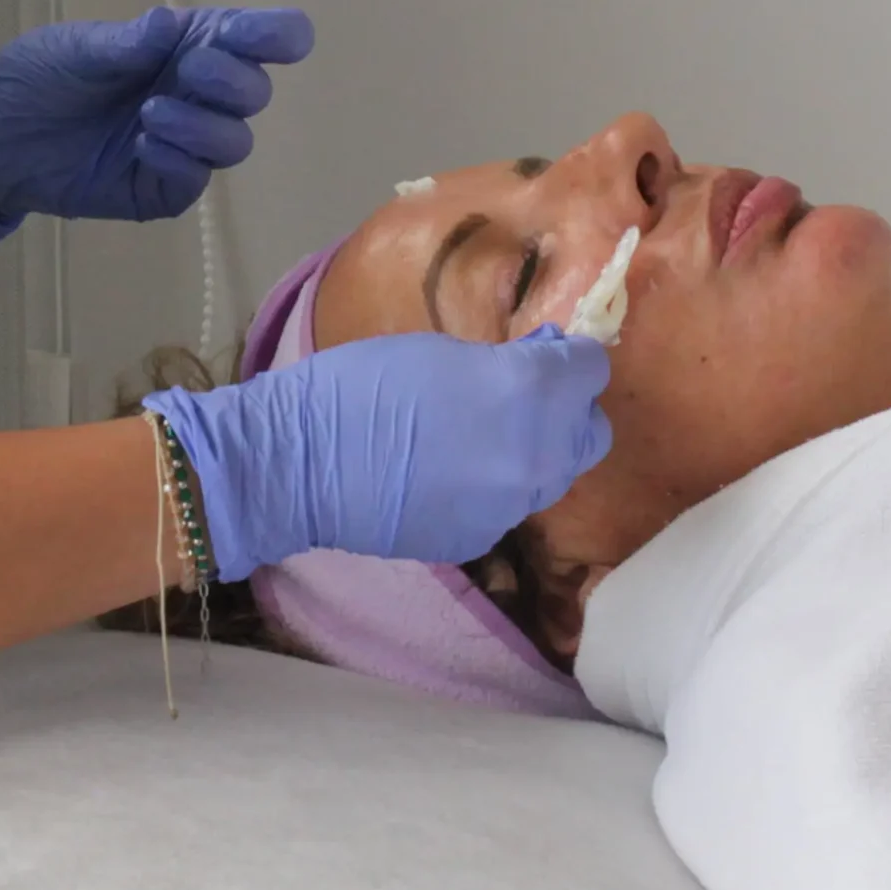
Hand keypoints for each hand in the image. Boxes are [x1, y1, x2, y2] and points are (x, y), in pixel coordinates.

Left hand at [0, 5, 315, 256]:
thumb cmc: (38, 76)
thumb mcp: (82, 48)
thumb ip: (131, 42)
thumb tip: (171, 25)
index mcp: (186, 47)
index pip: (255, 40)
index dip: (275, 37)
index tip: (277, 39)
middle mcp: (195, 95)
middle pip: (254, 93)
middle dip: (233, 80)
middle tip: (189, 70)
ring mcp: (181, 145)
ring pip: (235, 142)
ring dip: (203, 125)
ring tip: (149, 116)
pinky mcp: (159, 188)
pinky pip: (195, 180)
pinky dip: (178, 159)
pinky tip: (141, 147)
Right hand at [146, 325, 614, 580]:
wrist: (300, 464)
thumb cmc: (360, 385)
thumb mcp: (439, 350)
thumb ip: (503, 360)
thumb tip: (541, 360)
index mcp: (528, 394)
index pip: (590, 371)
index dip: (568, 358)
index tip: (543, 353)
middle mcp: (536, 455)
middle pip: (589, 432)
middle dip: (565, 409)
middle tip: (521, 394)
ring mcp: (511, 507)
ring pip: (552, 474)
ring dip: (531, 451)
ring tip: (478, 436)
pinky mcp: (483, 540)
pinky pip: (507, 506)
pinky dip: (491, 488)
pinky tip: (446, 474)